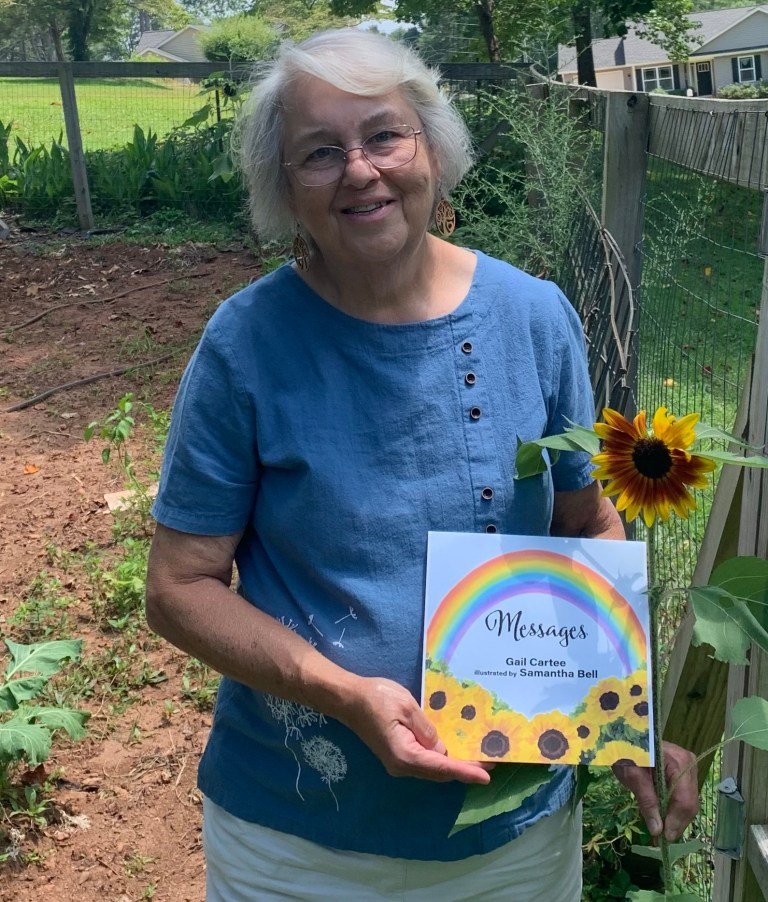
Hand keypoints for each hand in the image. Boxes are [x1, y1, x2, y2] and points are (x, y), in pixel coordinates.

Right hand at [341, 676, 490, 783]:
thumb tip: (442, 749)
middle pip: (439, 772)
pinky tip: (453, 749)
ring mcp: (398, 763)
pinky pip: (424, 762)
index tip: (486, 776)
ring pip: (432, 768)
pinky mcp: (396, 755)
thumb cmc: (376, 697)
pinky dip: (441, 759)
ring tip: (477, 756)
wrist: (347, 699)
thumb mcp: (407, 706)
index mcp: (405, 754)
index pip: (442, 766)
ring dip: (454, 764)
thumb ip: (427, 730)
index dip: (466, 771)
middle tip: (490, 761)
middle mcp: (402, 765)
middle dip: (464, 769)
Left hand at [612, 741, 698, 840]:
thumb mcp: (632, 775)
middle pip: (689, 803)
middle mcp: (689, 764)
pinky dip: (672, 809)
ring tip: (659, 831)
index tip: (663, 837)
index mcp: (679, 761)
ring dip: (674, 818)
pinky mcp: (682, 772)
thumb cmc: (625, 748)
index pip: (684, 799)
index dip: (676, 821)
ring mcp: (688, 768)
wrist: (623, 732)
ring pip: (688, 803)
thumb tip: (657, 830)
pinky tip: (662, 818)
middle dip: (675, 823)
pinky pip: (682, 796)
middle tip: (660, 839)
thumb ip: (646, 801)